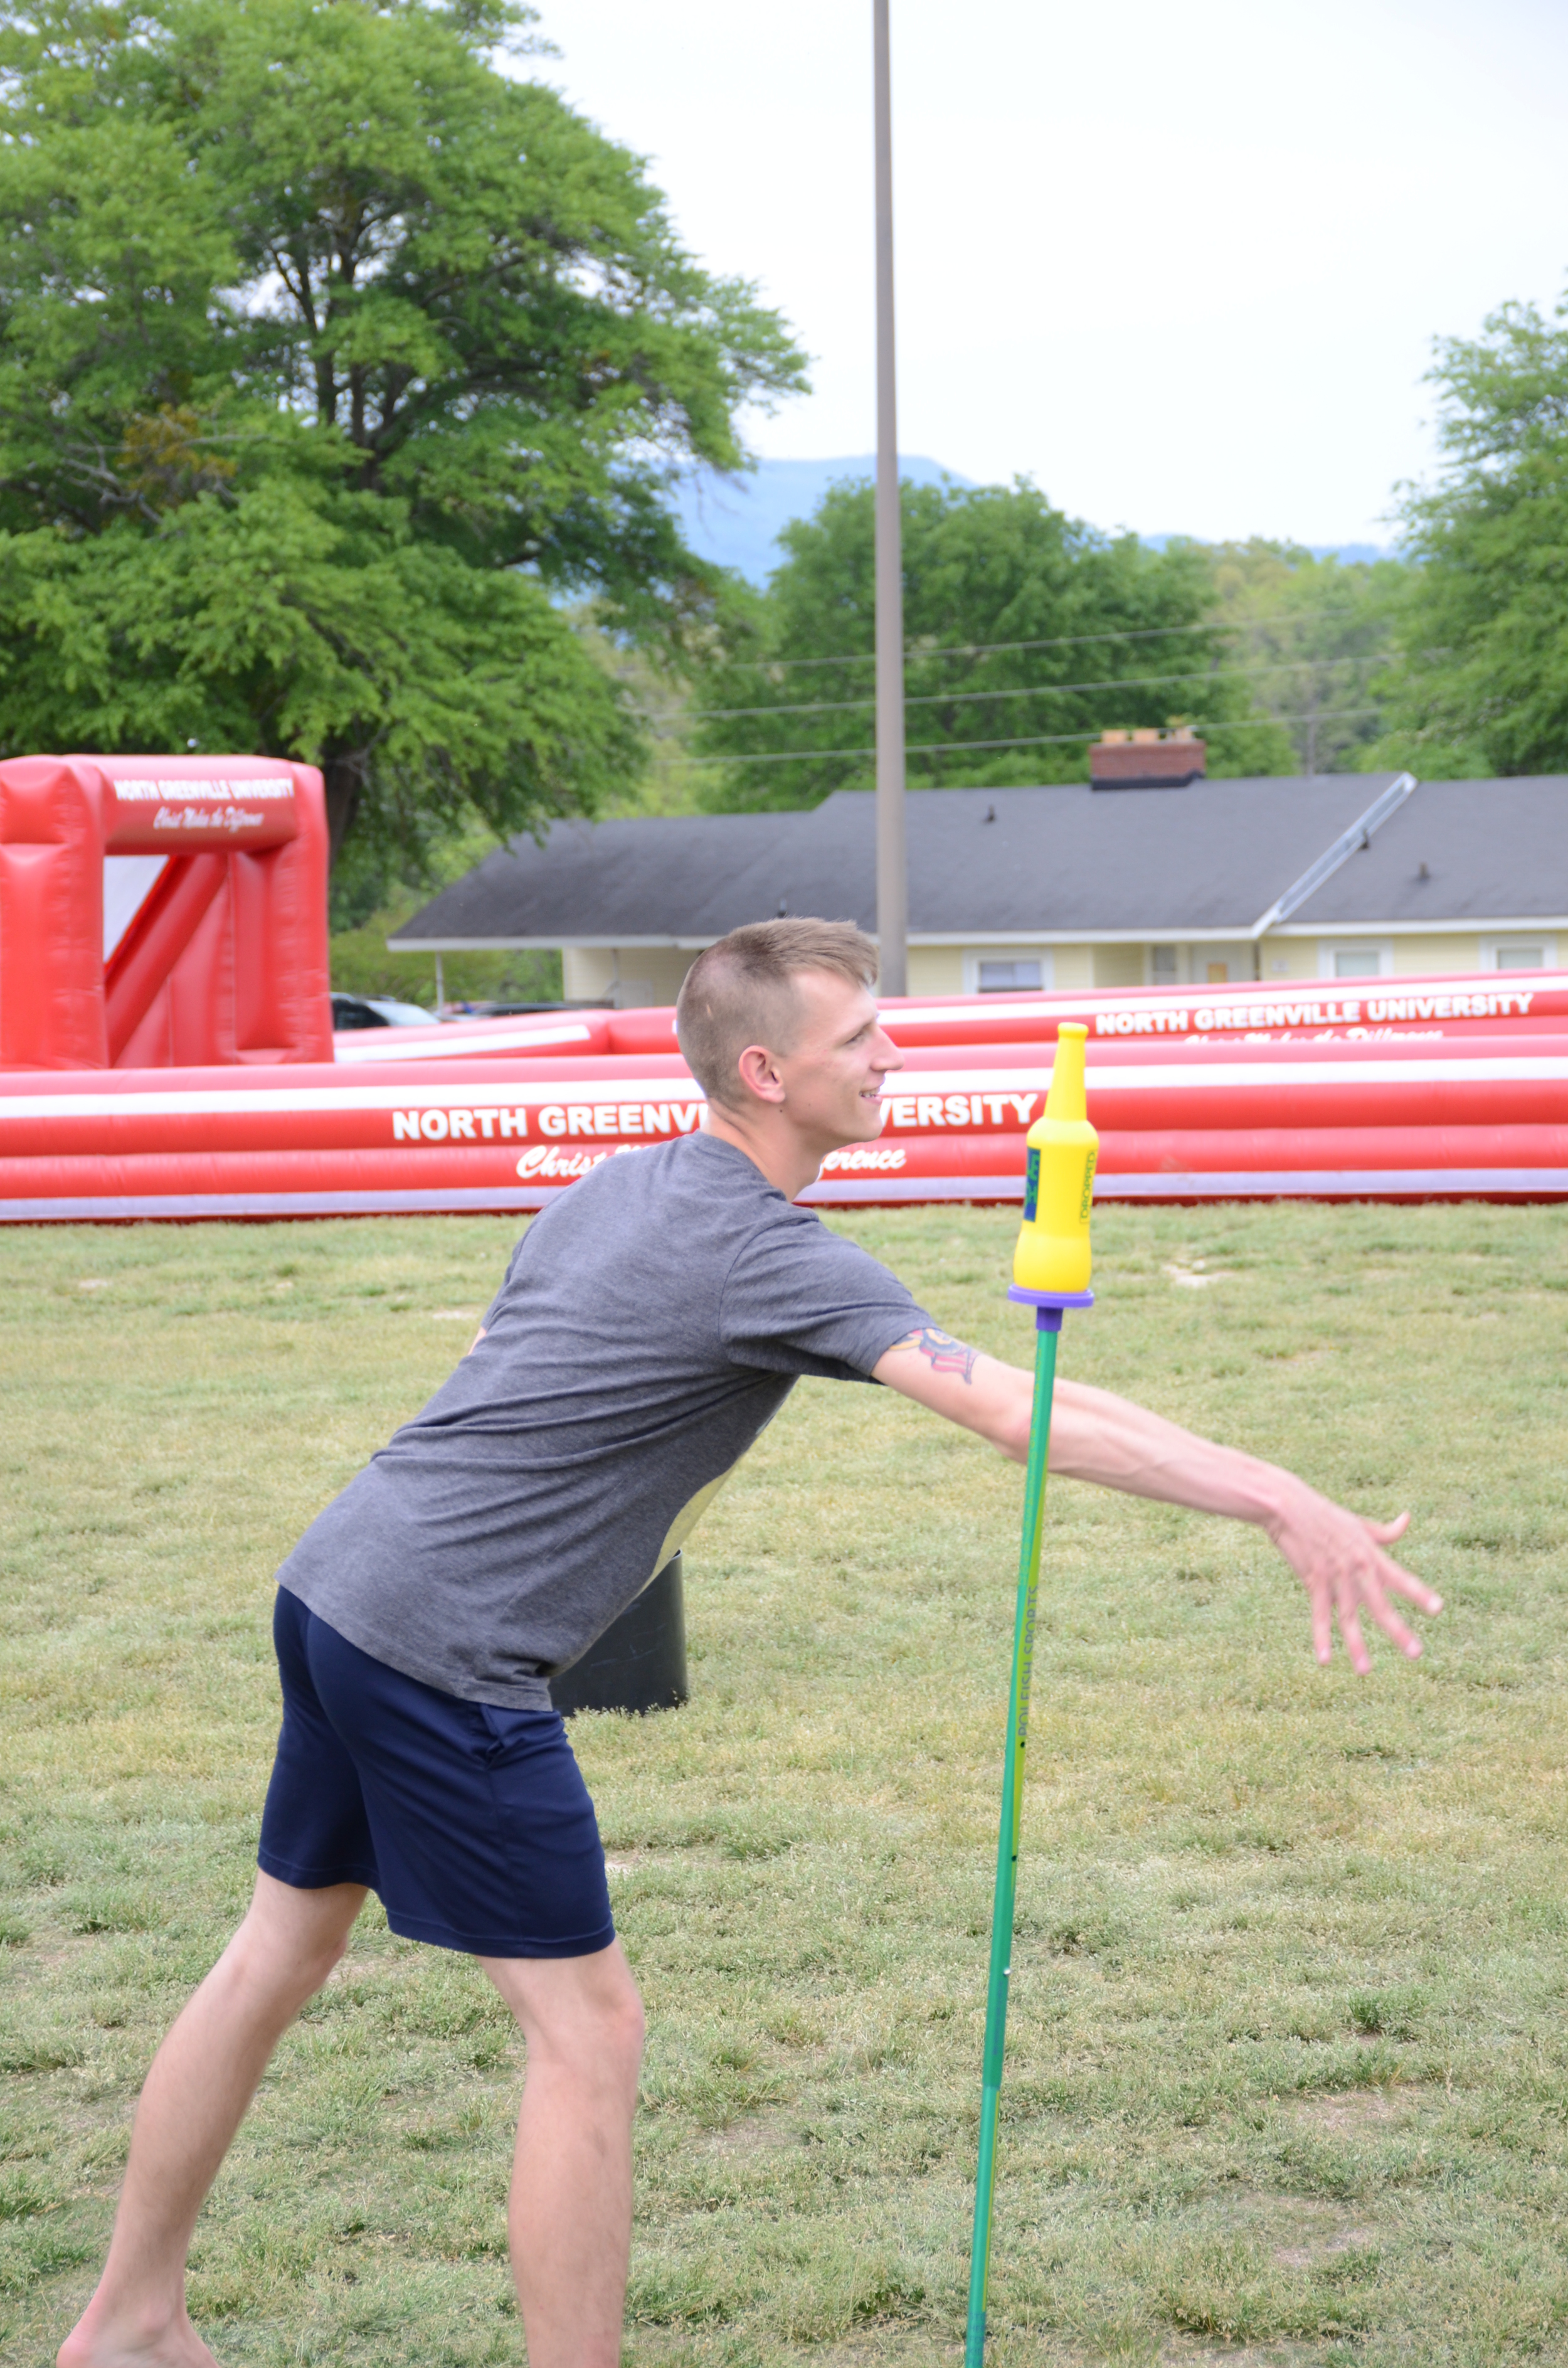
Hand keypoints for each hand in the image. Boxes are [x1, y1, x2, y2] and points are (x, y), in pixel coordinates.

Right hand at [1264, 1489, 1441, 1671]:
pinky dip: (1321, 1638)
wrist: (1288, 1506)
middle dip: (1398, 1631)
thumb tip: (1407, 1519)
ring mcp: (1334, 1576)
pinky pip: (1320, 1615)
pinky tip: (1324, 1660)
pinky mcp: (1313, 1581)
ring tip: (1365, 1672)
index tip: (1438, 1609)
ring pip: (1349, 1617)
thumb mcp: (1358, 1523)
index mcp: (1370, 1553)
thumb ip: (1384, 1532)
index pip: (1401, 1578)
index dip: (1419, 1594)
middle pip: (1380, 1605)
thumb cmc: (1323, 1513)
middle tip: (1416, 1654)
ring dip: (1357, 1646)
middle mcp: (1357, 1567)